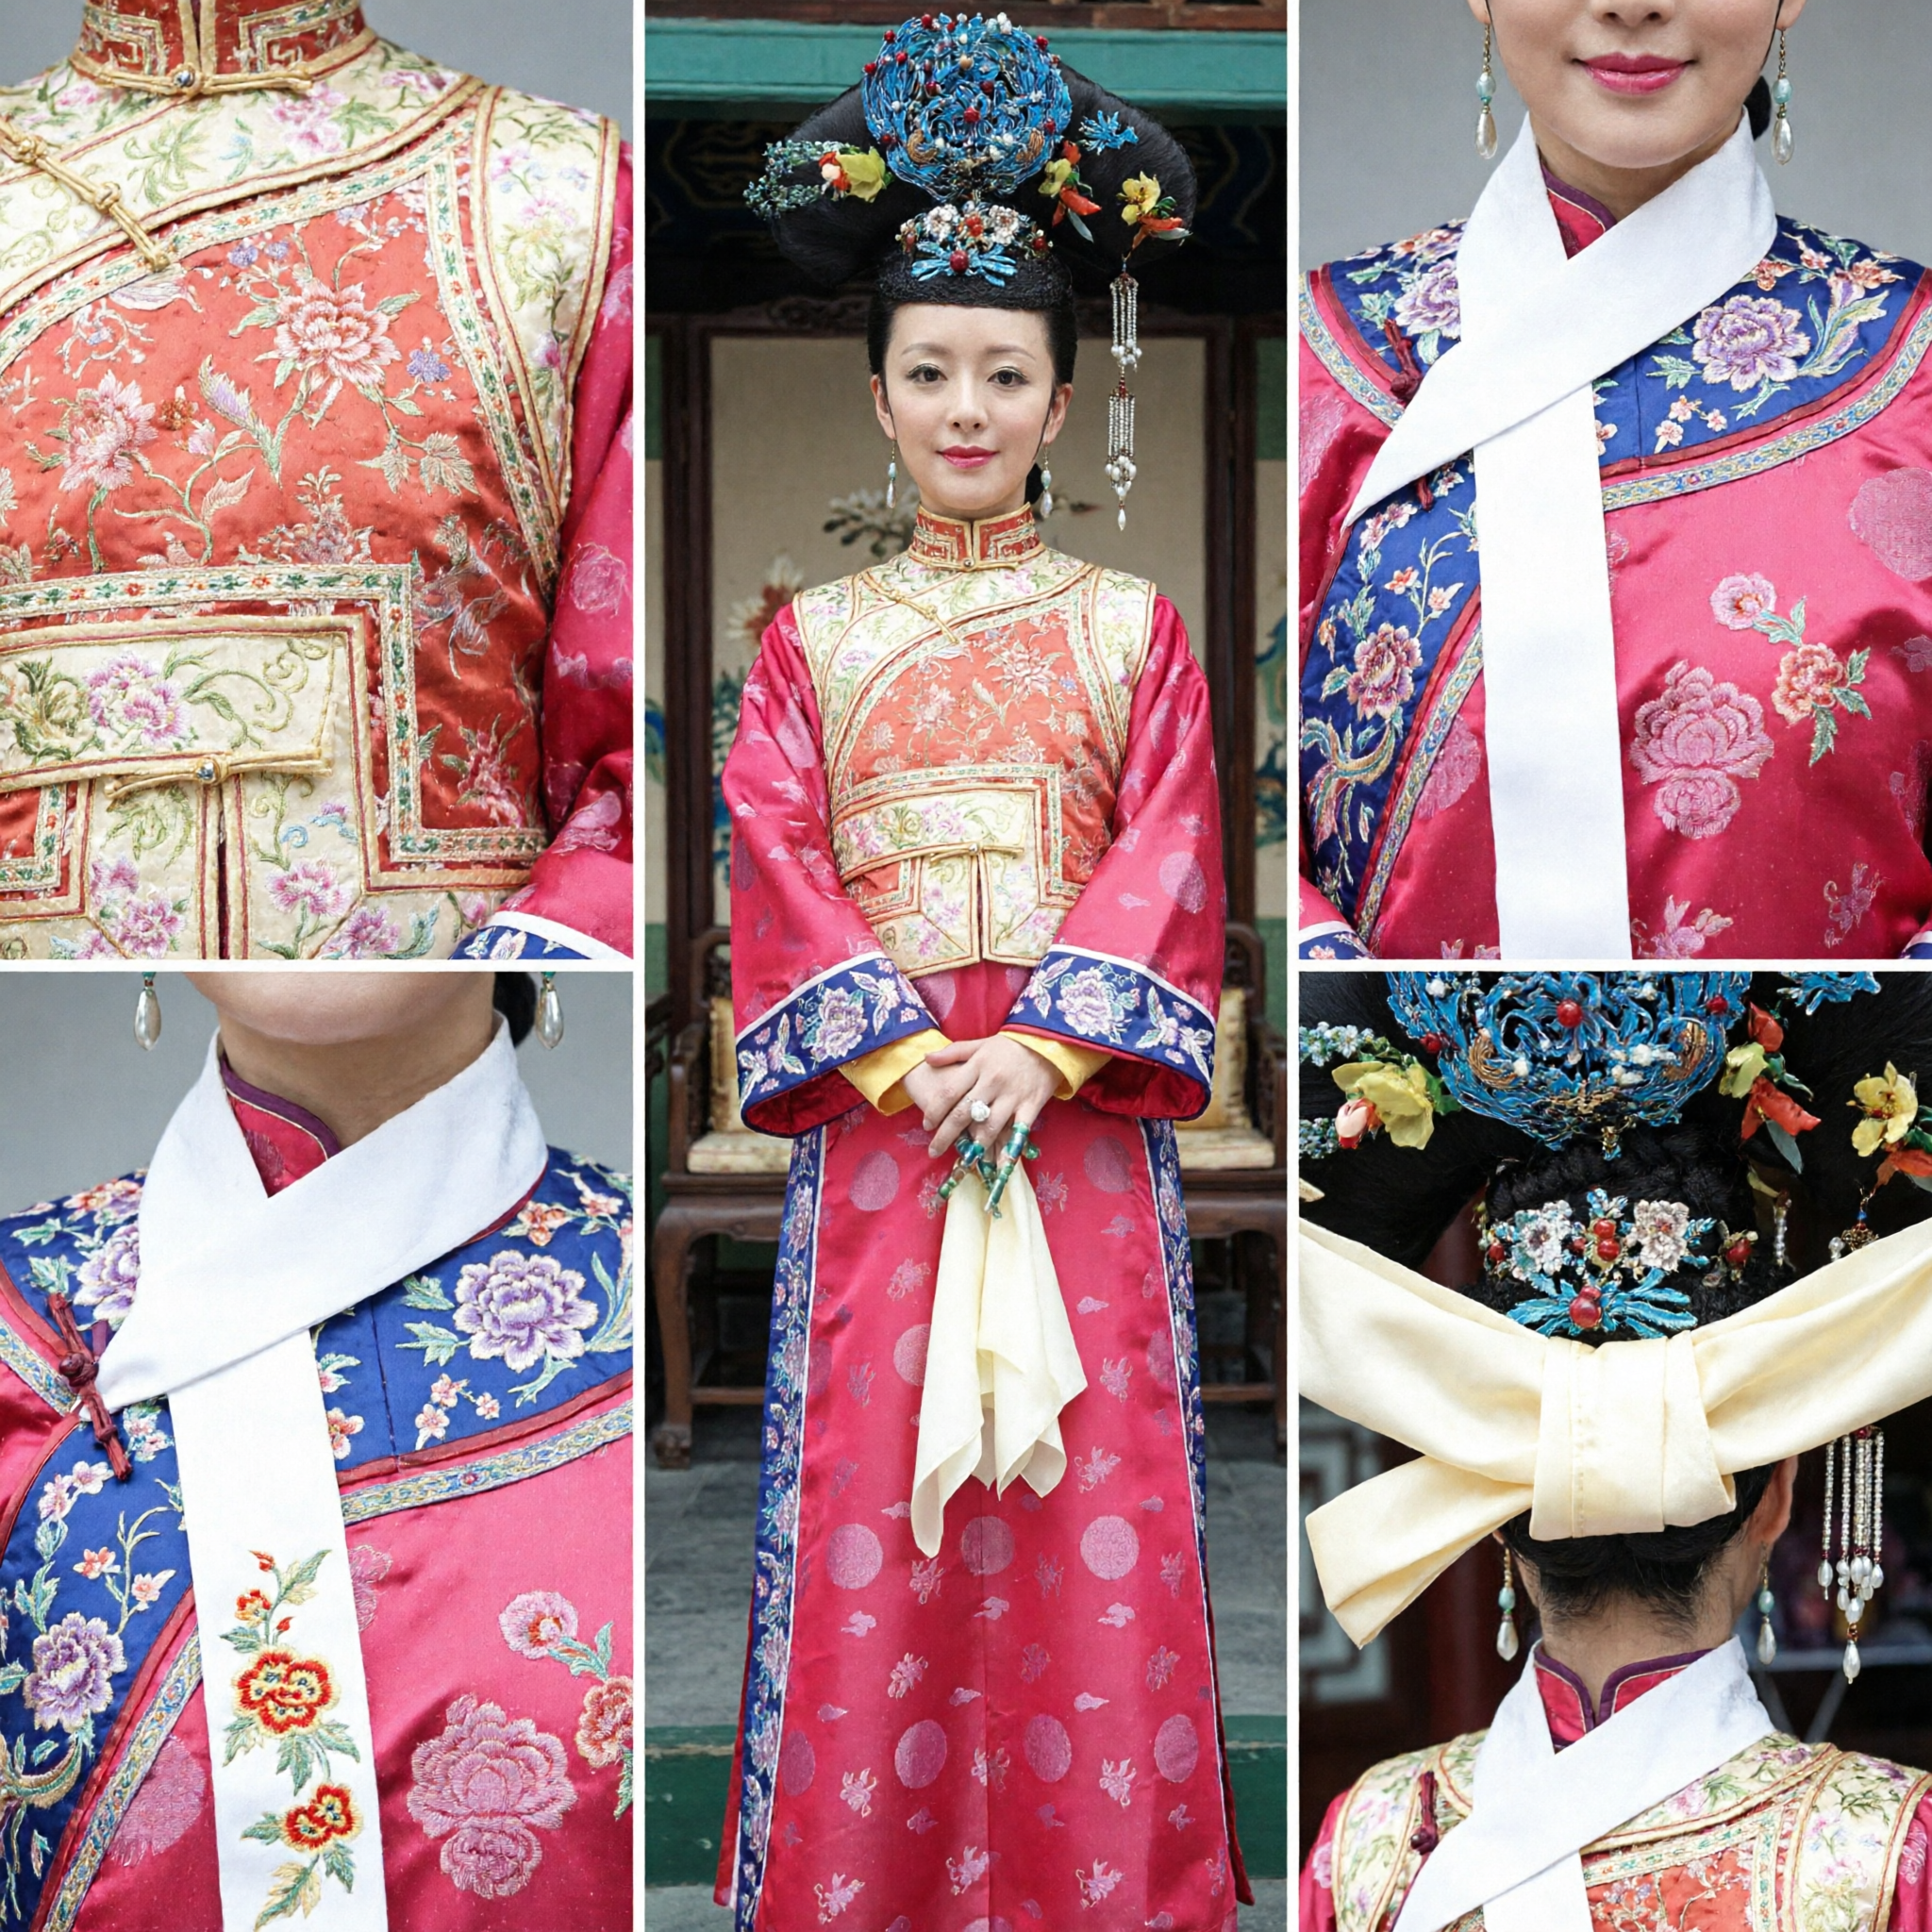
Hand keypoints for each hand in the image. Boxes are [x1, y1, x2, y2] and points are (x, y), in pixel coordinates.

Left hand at [916, 1035, 1057, 1159]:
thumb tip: (927, 1058)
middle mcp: (992, 1082)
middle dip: (946, 1135)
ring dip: (975, 1145)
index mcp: (978, 1065)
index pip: (949, 1092)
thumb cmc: (1010, 1046)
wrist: (1047, 1042)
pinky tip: (1000, 1165)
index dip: (936, 1111)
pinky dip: (1010, 1149)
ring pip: (989, 1126)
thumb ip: (952, 1052)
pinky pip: (1019, 1131)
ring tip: (963, 1159)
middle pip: (964, 1113)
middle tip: (933, 1151)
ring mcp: (1012, 1096)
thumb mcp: (980, 1044)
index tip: (927, 1125)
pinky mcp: (1030, 1106)